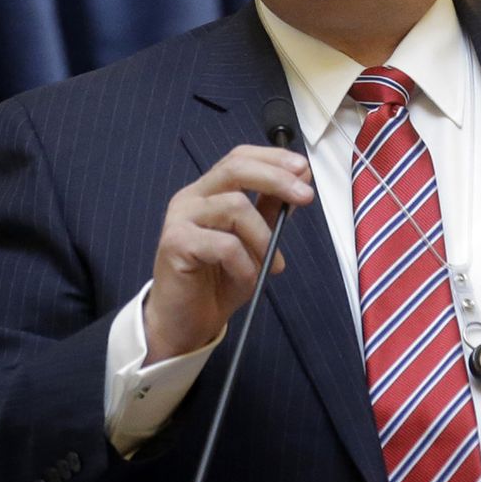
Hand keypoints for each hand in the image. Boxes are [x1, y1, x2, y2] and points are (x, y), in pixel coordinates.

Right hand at [144, 145, 312, 361]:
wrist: (184, 323)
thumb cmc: (218, 282)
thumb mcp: (255, 243)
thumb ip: (270, 211)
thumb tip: (299, 180)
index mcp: (208, 192)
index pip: (239, 158)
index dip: (272, 158)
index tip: (304, 169)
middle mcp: (191, 198)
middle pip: (235, 169)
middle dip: (276, 179)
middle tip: (305, 196)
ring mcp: (180, 218)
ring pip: (234, 206)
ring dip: (263, 237)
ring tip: (272, 264)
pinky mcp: (175, 243)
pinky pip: (224, 244)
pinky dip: (245, 263)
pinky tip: (247, 278)